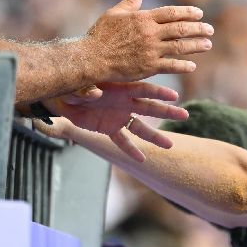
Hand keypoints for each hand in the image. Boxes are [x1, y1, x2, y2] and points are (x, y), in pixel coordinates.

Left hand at [43, 81, 187, 161]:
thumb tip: (96, 93)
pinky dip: (130, 150)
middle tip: (185, 116)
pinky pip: (122, 141)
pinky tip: (141, 159)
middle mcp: (124, 102)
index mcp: (120, 88)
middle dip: (167, 112)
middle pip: (149, 108)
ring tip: (170, 145)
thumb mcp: (77, 86)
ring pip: (140, 128)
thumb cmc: (71, 87)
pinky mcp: (109, 128)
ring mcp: (118, 116)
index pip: (143, 89)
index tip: (174, 96)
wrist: (61, 99)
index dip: (158, 93)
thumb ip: (86, 90)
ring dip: (154, 136)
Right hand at [82, 0, 213, 81]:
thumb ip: (130, 2)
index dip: (187, 12)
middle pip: (180, 29)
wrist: (92, 58)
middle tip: (210, 30)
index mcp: (143, 18)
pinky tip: (192, 65)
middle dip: (198, 28)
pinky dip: (182, 65)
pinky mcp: (148, 67)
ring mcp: (150, 50)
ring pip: (179, 47)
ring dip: (196, 45)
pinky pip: (170, 66)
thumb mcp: (115, 13)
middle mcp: (150, 33)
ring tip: (208, 44)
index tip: (199, 13)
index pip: (171, 13)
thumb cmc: (100, 34)